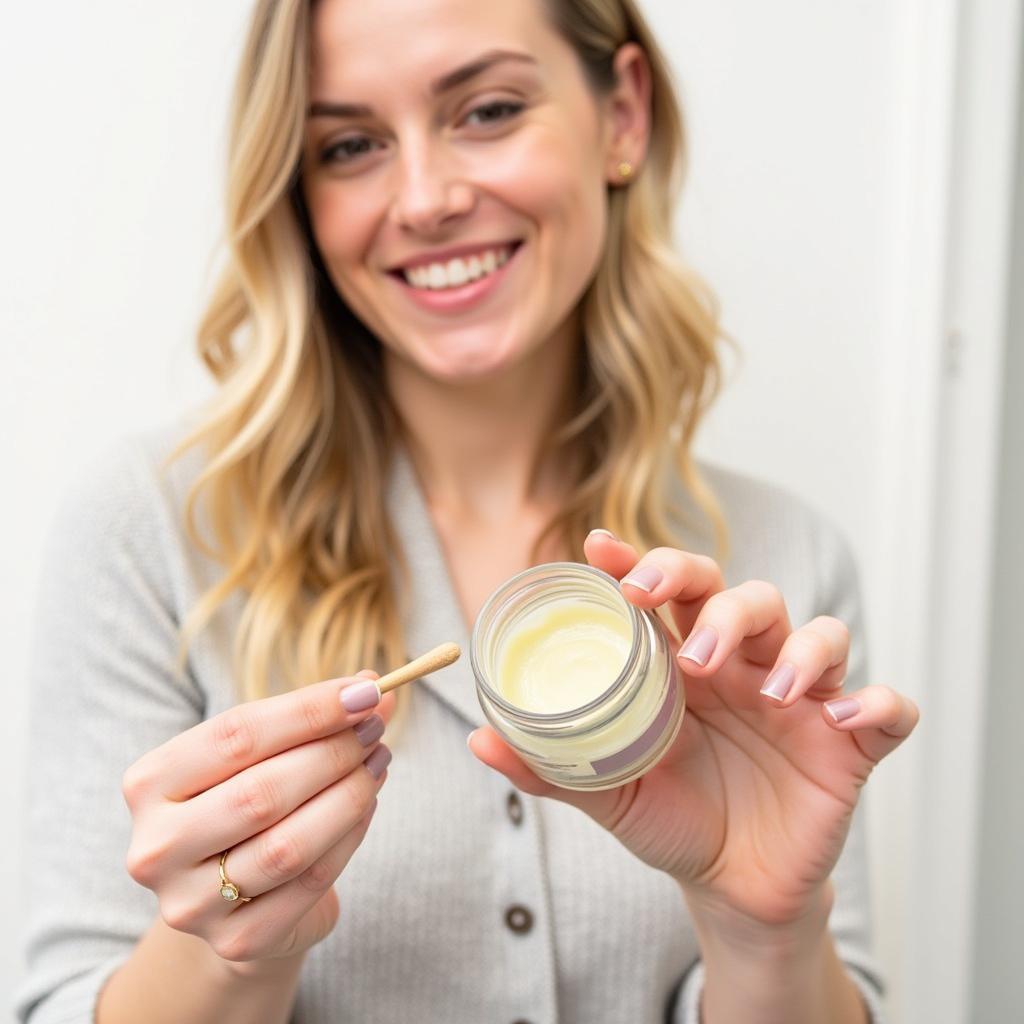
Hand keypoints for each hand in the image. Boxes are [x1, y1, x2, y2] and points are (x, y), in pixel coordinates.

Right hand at [122, 669, 394, 970]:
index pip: (237, 734)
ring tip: (378, 763)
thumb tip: (375, 686)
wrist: (232, 900)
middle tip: (375, 729)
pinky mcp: (236, 942)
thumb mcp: (263, 753)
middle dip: (333, 753)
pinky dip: (349, 838)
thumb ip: (311, 718)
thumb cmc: (245, 803)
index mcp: (150, 783)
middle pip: (262, 791)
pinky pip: (310, 884)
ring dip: (349, 795)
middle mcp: (157, 847)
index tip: (366, 691)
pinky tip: (366, 806)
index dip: (310, 710)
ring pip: (289, 844)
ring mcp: (190, 903)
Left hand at [468, 532, 918, 928]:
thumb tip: (479, 740)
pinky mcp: (850, 743)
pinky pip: (887, 706)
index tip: (599, 550)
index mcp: (685, 665)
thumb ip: (551, 768)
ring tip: (761, 689)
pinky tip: (845, 716)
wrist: (731, 889)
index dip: (641, 564)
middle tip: (674, 617)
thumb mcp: (609, 794)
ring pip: (817, 635)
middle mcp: (744, 667)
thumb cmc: (672, 821)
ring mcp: (801, 700)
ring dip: (795, 649)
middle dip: (712, 595)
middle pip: (742, 596)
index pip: (669, 595)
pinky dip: (877, 701)